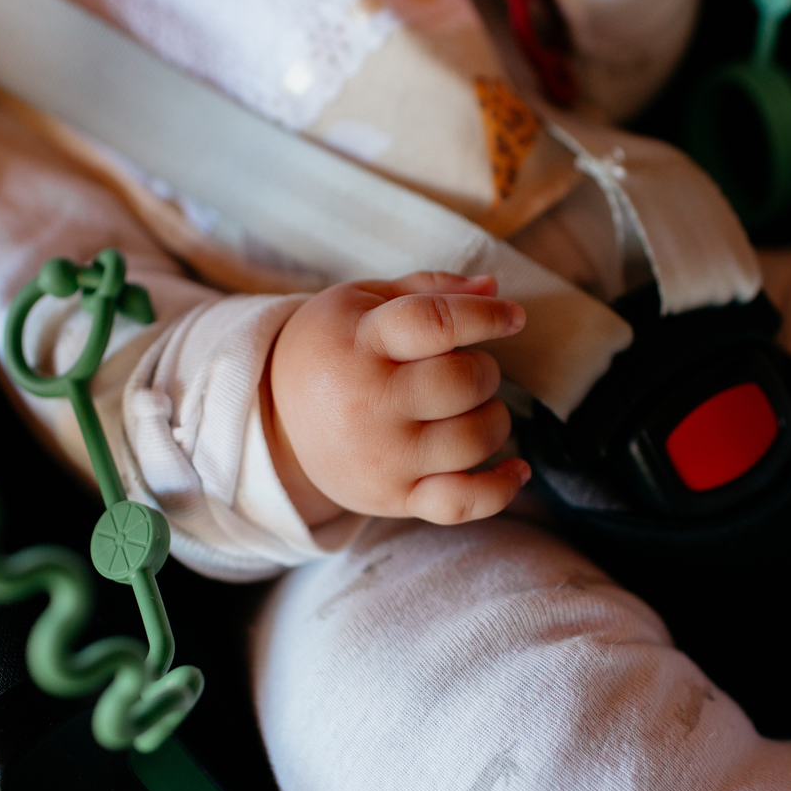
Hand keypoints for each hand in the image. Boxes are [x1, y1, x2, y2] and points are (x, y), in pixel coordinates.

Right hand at [269, 271, 530, 524]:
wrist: (273, 423)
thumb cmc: (332, 350)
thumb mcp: (363, 303)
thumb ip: (429, 290)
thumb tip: (493, 287)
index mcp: (360, 341)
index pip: (436, 323)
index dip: (486, 317)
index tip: (513, 317)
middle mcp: (370, 403)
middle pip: (464, 382)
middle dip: (483, 370)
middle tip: (465, 369)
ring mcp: (384, 457)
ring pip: (475, 438)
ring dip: (493, 419)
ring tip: (472, 409)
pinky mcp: (394, 498)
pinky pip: (464, 503)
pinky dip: (500, 489)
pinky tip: (517, 469)